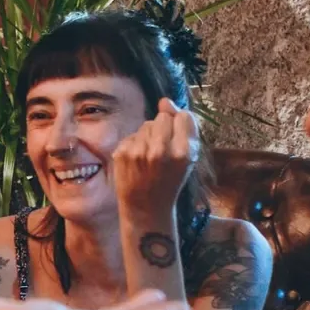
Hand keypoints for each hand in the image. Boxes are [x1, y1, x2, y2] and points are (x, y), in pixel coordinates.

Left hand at [112, 98, 199, 218]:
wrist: (146, 209)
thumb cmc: (170, 182)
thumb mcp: (188, 159)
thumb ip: (183, 128)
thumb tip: (164, 100)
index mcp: (182, 153)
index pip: (184, 117)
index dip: (181, 127)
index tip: (178, 140)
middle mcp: (160, 151)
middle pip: (164, 117)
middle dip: (164, 129)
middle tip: (162, 150)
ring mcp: (138, 151)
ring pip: (147, 124)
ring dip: (149, 135)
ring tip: (149, 157)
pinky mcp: (122, 152)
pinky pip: (133, 134)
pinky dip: (136, 144)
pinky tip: (138, 161)